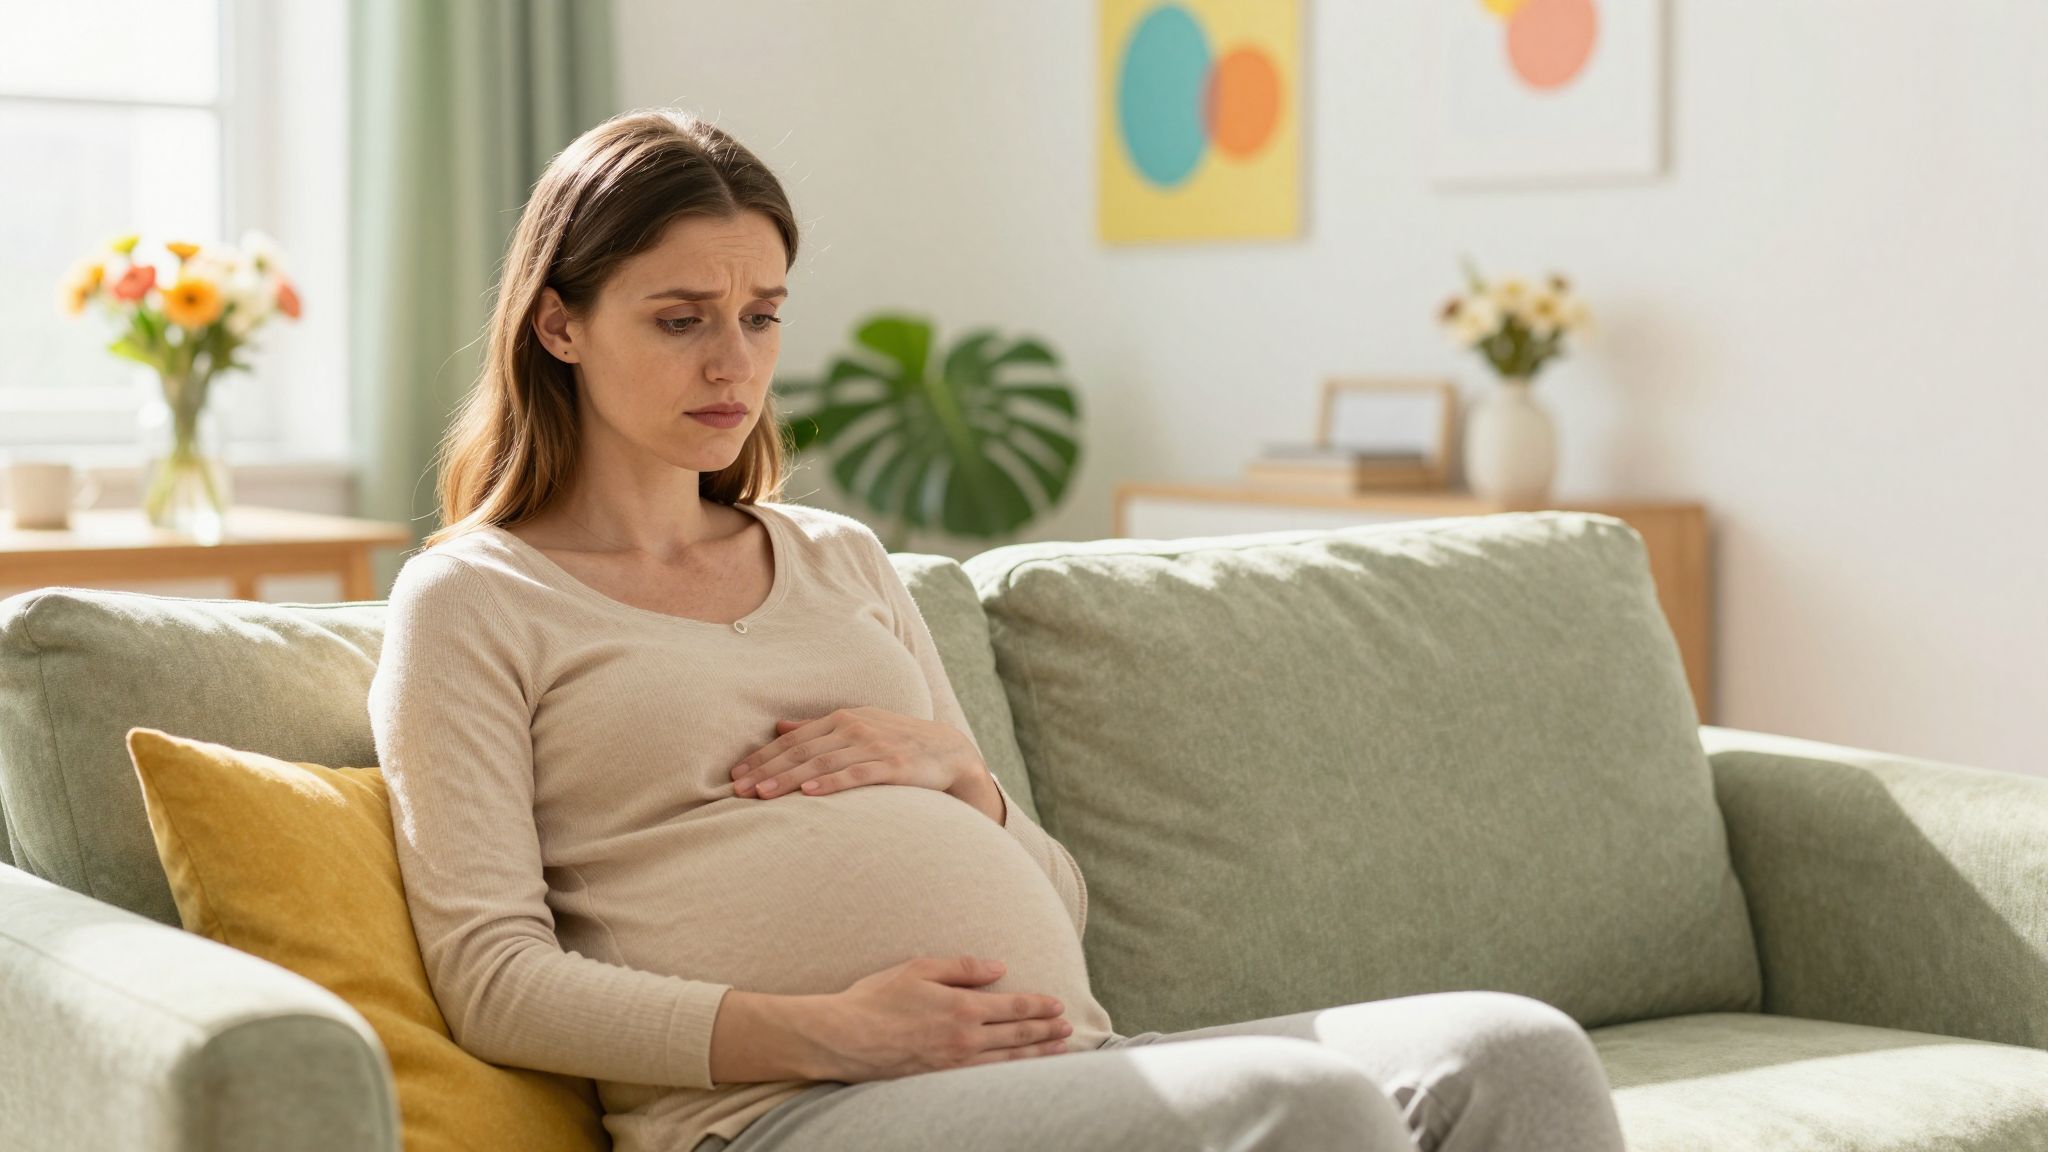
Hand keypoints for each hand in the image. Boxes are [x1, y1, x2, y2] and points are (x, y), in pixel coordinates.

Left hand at [730, 706, 981, 801]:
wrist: (949, 751)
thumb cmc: (897, 741)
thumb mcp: (858, 727)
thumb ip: (818, 727)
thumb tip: (778, 726)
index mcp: (842, 719)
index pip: (793, 739)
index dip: (763, 757)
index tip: (736, 774)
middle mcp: (854, 727)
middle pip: (801, 751)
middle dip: (767, 770)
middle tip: (738, 789)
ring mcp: (873, 745)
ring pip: (822, 763)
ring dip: (789, 779)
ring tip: (762, 794)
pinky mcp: (892, 765)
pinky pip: (856, 774)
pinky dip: (831, 783)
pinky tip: (809, 793)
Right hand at [804, 955, 1074, 1081]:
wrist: (843, 1038)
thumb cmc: (876, 999)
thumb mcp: (919, 969)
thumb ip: (962, 968)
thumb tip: (999, 968)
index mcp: (961, 1008)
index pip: (1013, 1008)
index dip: (1038, 1006)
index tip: (1057, 1005)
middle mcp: (964, 1039)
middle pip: (1017, 1036)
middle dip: (1046, 1031)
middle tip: (1068, 1028)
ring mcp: (953, 1065)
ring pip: (1007, 1062)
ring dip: (1037, 1056)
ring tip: (1059, 1050)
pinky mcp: (941, 1082)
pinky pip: (986, 1080)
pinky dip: (1010, 1075)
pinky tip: (1020, 1074)